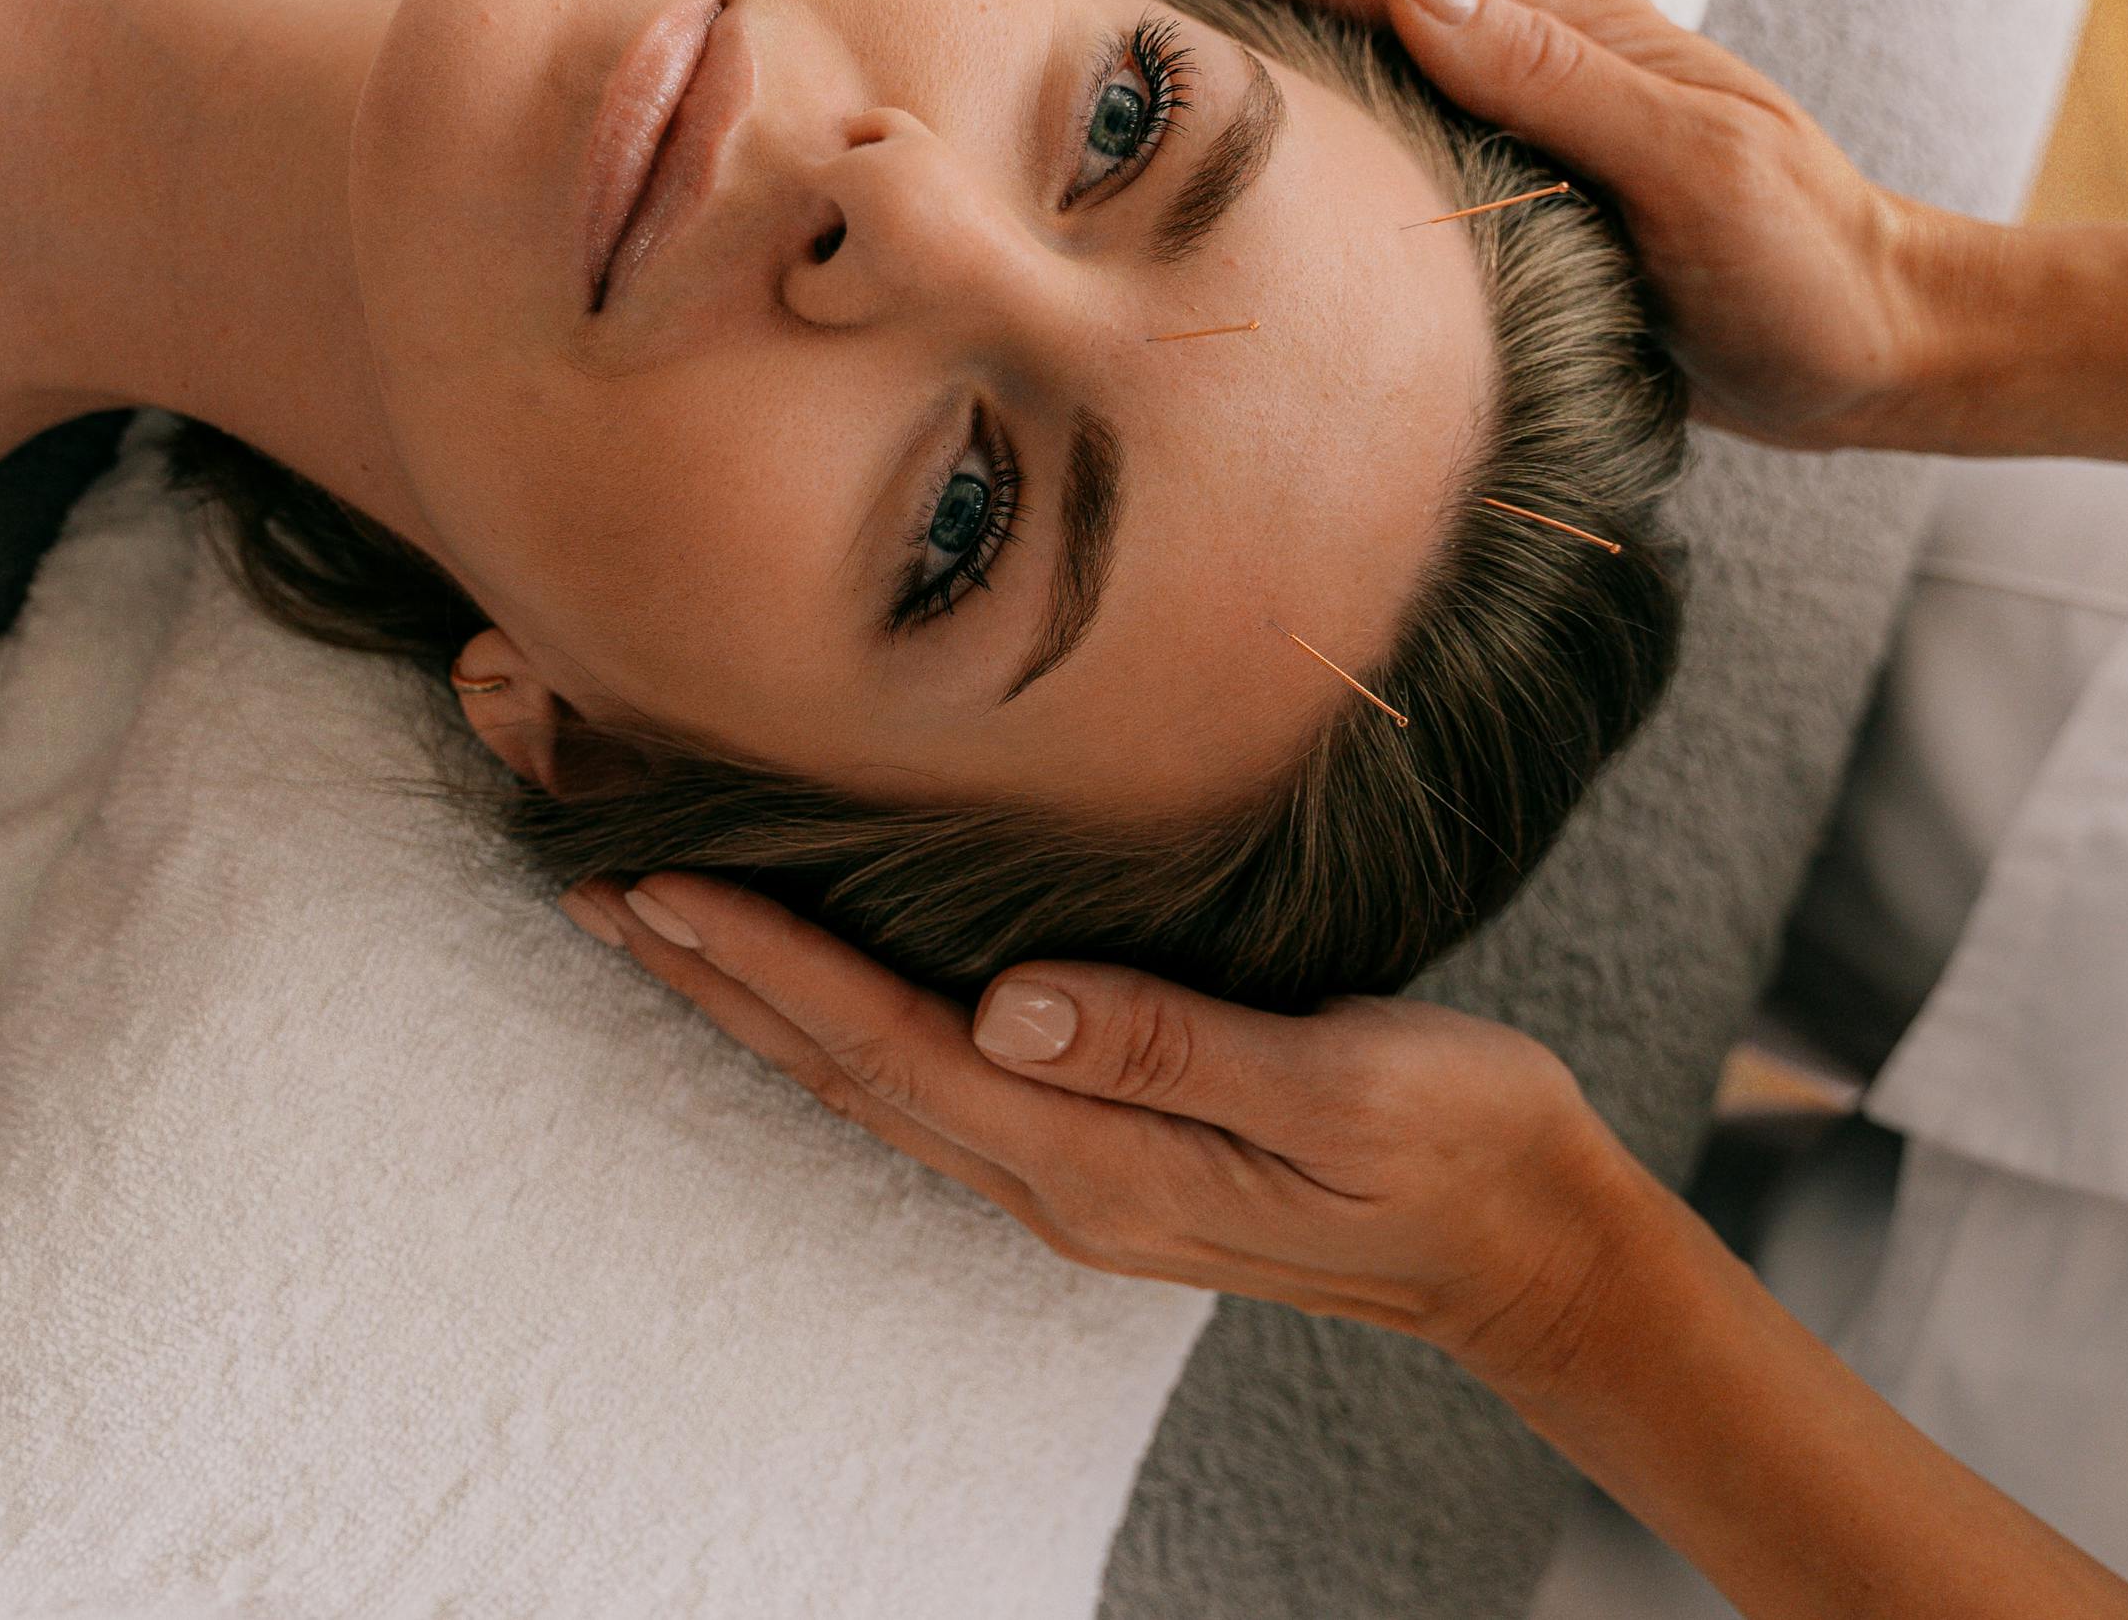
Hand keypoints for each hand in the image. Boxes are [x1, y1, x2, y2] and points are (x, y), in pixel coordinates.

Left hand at [562, 872, 1653, 1400]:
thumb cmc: (1459, 1144)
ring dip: (757, 1006)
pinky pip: (929, 1088)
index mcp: (1103, 1160)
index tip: (659, 880)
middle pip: (845, 1071)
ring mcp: (1075, 1182)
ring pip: (873, 1085)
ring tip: (657, 925)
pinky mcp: (1104, 1158)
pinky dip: (838, 1027)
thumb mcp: (1343, 1083)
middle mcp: (1061, 1182)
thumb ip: (1175, 1042)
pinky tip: (807, 986)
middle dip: (713, 979)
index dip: (768, 960)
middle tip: (594, 885)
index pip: (893, 1043)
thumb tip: (1013, 997)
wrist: (1533, 1248)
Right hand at [1035, 0, 1994, 450]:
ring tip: (1090, 41)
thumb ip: (1558, 74)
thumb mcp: (1696, 169)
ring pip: (1337, 48)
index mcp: (1555, 16)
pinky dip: (1281, 112)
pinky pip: (1369, 120)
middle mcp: (1523, 39)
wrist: (1891, 345)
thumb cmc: (1807, 271)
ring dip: (1222, 33)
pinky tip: (1218, 147)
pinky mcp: (1512, 174)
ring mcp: (1517, 104)